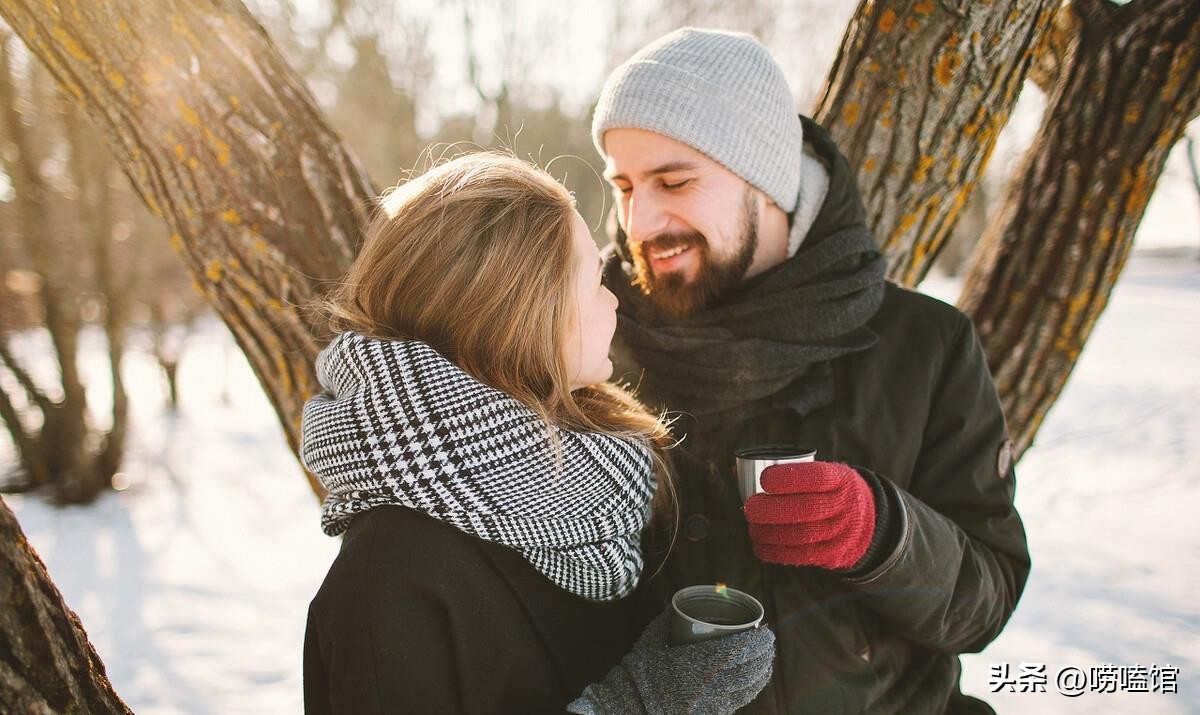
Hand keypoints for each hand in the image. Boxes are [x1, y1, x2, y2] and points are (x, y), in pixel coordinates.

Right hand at [568, 609, 774, 714]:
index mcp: (699, 662)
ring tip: (765, 662)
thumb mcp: (652, 640)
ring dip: (761, 674)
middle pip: (749, 670)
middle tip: (768, 644)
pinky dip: (749, 691)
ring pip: (748, 689)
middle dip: (764, 656)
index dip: (759, 642)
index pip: (740, 650)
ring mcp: (712, 704)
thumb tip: (673, 602)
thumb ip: (666, 620)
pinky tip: (752, 684)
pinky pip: (737, 703)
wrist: (630, 705)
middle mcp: (711, 685)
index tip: (766, 632)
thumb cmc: (639, 670)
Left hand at [743, 461, 875, 570]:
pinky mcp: (833, 555)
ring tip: (752, 527)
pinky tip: (760, 545)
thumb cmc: (831, 492)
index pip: (816, 478)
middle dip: (772, 509)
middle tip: (750, 508)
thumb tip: (735, 470)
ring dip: (770, 533)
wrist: (867, 521)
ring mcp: (840, 532)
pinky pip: (802, 556)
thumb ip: (786, 472)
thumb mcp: (824, 473)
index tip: (764, 480)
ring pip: (802, 535)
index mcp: (840, 480)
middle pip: (807, 509)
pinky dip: (776, 552)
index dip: (788, 479)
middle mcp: (843, 506)